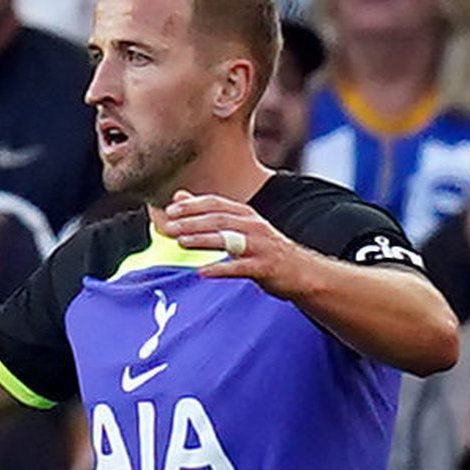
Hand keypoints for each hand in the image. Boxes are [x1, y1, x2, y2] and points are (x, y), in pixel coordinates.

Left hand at [163, 191, 317, 301]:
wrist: (302, 272)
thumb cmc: (263, 249)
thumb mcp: (237, 227)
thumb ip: (207, 213)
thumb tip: (178, 197)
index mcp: (246, 215)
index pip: (216, 204)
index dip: (192, 206)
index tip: (170, 211)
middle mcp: (254, 226)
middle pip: (219, 220)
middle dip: (192, 222)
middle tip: (168, 227)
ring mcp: (261, 246)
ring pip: (229, 240)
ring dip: (203, 240)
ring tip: (181, 242)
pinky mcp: (265, 267)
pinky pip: (241, 268)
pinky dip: (221, 269)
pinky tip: (202, 272)